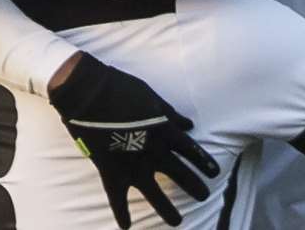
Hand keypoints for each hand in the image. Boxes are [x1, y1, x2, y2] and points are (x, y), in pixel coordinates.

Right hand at [48, 52, 219, 227]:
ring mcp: (133, 166)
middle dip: (195, 187)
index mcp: (165, 131)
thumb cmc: (121, 88)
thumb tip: (188, 124)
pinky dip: (121, 213)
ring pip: (156, 195)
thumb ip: (170, 113)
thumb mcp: (151, 96)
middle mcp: (154, 153)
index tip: (215, 172)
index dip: (205, 162)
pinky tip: (126, 226)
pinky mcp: (111, 173)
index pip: (192, 151)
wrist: (89, 93)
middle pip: (182, 175)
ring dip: (168, 211)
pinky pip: (118, 199)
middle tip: (205, 196)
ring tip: (178, 222)